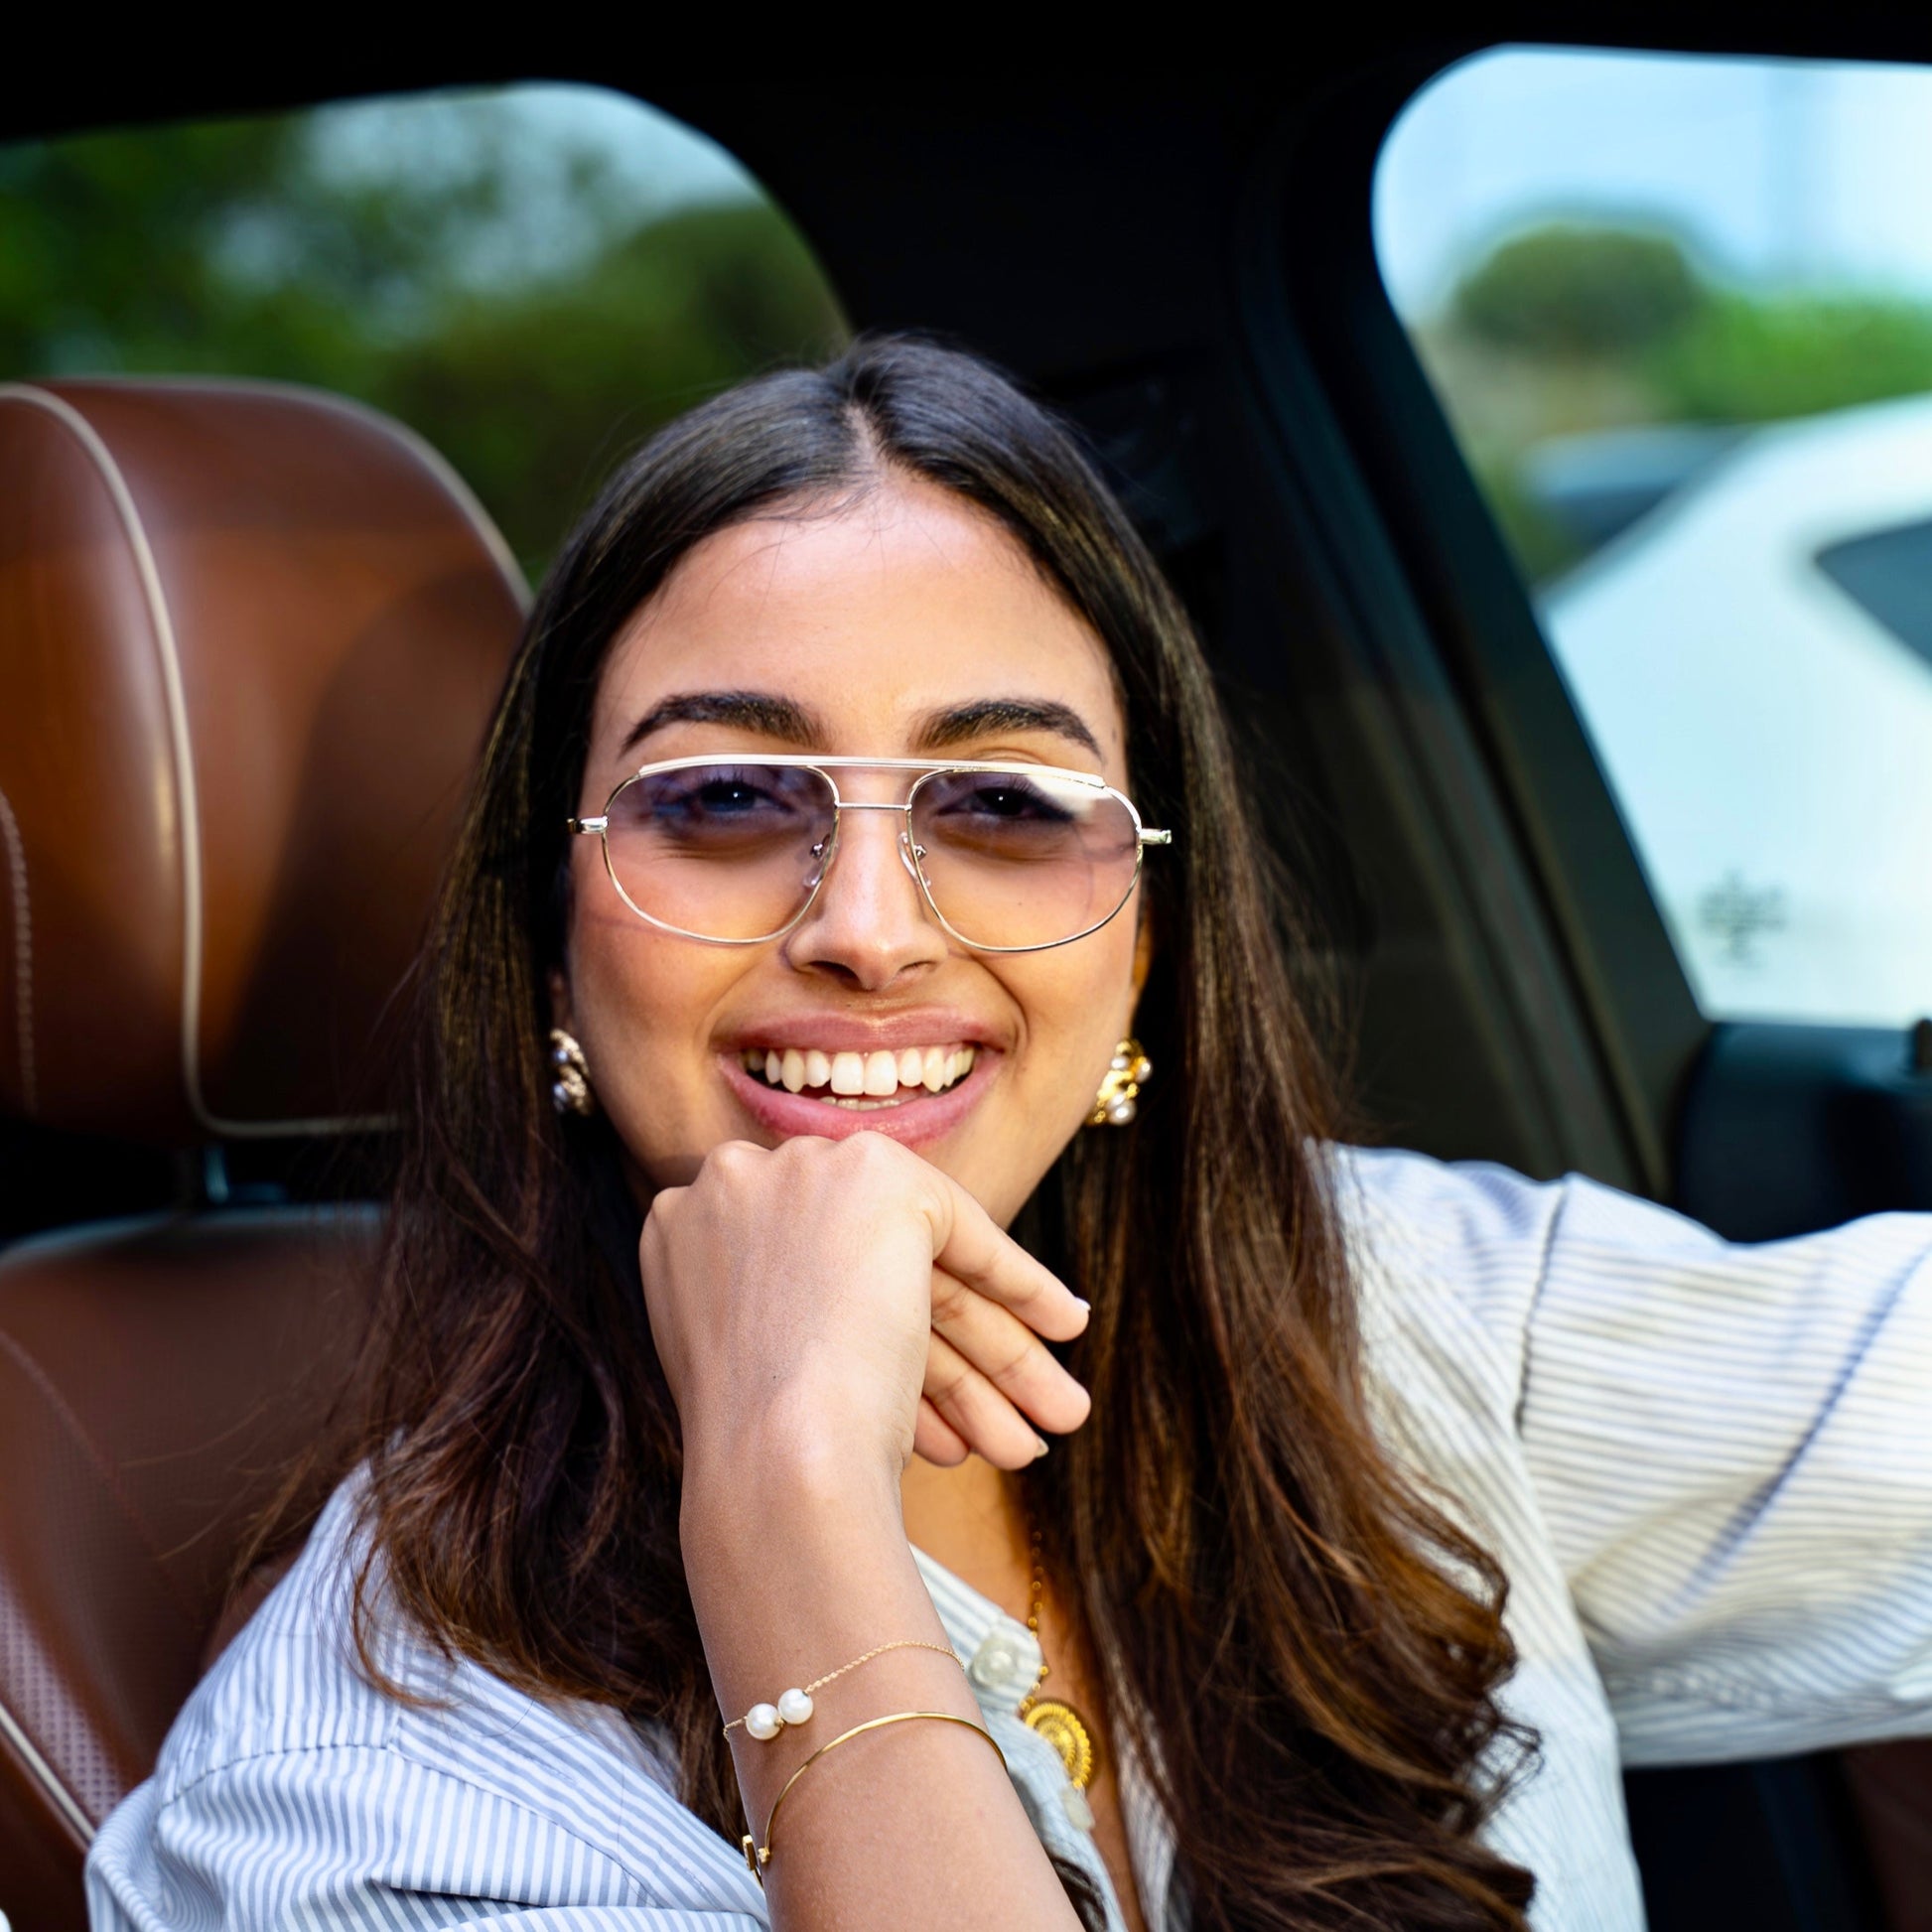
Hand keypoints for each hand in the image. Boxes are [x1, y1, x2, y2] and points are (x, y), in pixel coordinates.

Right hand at [640, 1133, 1090, 1486]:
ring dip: (994, 1351)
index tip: (922, 1410)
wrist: (775, 1455)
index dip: (872, 1345)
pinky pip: (967, 1233)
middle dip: (944, 1360)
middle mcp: (734, 1182)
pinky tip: (1063, 1323)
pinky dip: (1020, 1285)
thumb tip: (860, 1330)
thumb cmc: (755, 1448)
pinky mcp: (879, 1176)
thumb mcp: (744, 1357)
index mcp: (680, 1225)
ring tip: (1052, 1416)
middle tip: (1005, 1425)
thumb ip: (779, 1308)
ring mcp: (804, 1172)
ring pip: (920, 1273)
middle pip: (864, 1276)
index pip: (801, 1276)